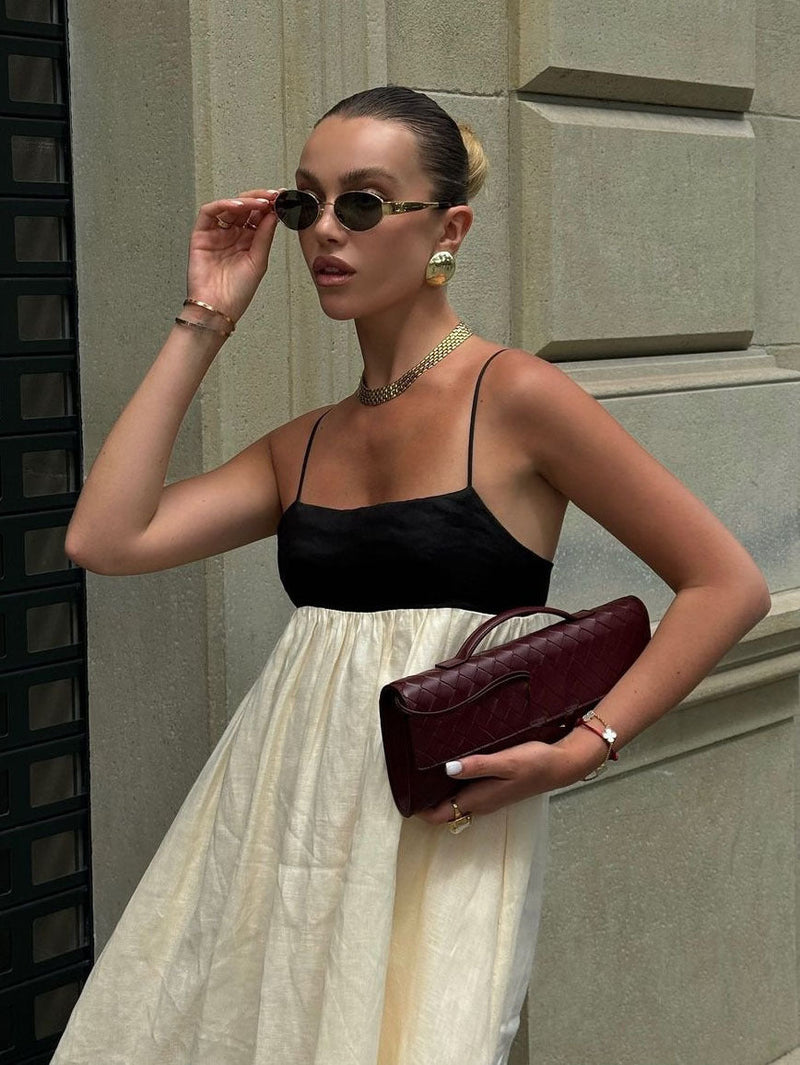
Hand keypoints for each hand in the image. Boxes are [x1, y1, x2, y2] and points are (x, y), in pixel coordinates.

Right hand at [186, 187, 283, 324]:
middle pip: (245, 208)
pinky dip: (224, 205)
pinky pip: (210, 212)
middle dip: (260, 200)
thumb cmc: (237, 292)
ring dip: (246, 201)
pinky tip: (239, 206)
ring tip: (261, 202)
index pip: (258, 217)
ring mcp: (217, 233)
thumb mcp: (259, 261)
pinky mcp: (201, 234)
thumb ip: (264, 236)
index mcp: (248, 242)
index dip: (270, 206)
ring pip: (229, 207)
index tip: (282, 199)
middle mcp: (232, 235)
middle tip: (273, 196)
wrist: (219, 308)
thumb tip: (273, 214)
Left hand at [413, 740, 587, 824]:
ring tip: (420, 773)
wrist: (561, 765)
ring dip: (438, 793)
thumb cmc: (534, 763)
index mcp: (479, 799)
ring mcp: (489, 796)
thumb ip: (477, 766)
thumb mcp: (505, 762)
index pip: (441, 815)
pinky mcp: (496, 788)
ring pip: (456, 801)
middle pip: (445, 810)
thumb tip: (447, 769)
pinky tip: (449, 767)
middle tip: (405, 781)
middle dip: (425, 801)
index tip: (402, 796)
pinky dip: (453, 785)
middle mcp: (482, 802)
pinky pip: (467, 791)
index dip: (419, 810)